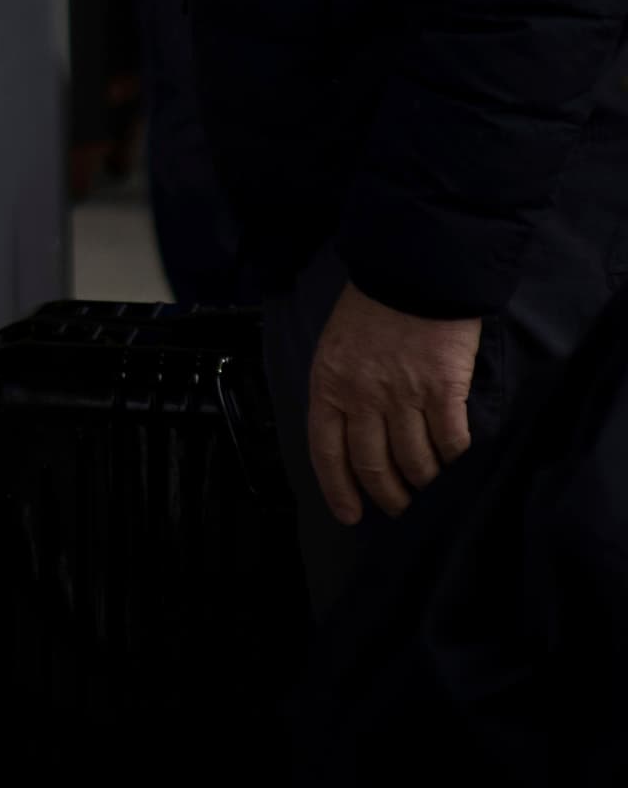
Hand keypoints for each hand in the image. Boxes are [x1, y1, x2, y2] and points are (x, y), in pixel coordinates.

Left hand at [305, 281, 482, 523]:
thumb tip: (355, 431)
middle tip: (401, 508)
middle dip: (388, 495)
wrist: (411, 272)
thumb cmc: (371, 308)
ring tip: (432, 491)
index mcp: (327, 385)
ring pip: (414, 460)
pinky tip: (460, 466)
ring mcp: (403, 395)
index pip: (326, 451)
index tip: (351, 515)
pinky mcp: (443, 389)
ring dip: (425, 484)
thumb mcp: (335, 348)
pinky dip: (456, 460)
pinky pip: (450, 441)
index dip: (339, 489)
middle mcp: (361, 397)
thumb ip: (340, 388)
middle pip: (373, 464)